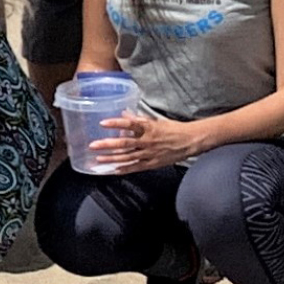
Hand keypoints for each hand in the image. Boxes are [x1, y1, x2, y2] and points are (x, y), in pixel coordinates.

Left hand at [85, 112, 201, 174]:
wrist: (190, 141)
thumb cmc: (172, 129)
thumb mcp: (155, 121)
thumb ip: (138, 119)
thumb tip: (124, 113)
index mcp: (148, 127)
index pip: (130, 124)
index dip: (116, 123)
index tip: (102, 123)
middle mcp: (147, 141)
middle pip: (124, 143)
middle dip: (107, 145)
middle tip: (93, 145)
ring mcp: (149, 153)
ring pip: (127, 157)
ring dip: (111, 158)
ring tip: (98, 159)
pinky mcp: (152, 163)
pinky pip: (136, 167)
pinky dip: (124, 169)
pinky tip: (113, 170)